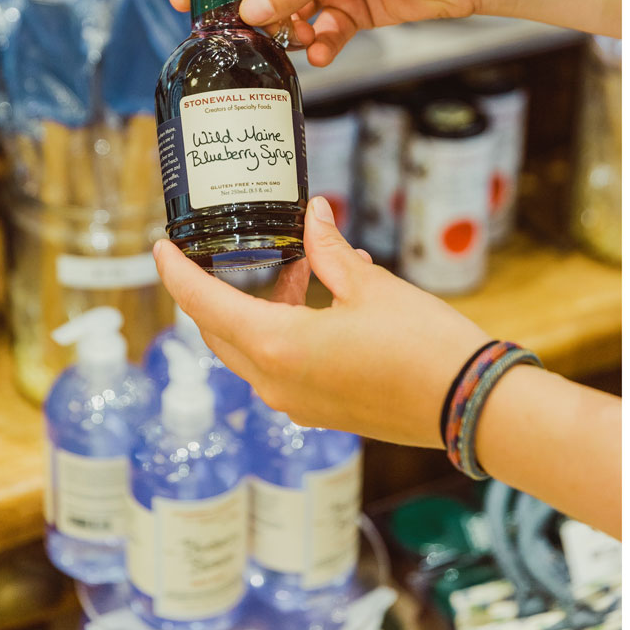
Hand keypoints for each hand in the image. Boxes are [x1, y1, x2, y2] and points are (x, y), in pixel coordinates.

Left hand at [153, 196, 488, 446]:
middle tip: (223, 253)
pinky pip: (283, 370)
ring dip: (262, 311)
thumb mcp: (372, 286)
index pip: (204, 306)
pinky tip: (324, 306)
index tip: (161, 248)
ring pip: (254, 352)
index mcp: (278, 346)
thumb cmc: (423, 344)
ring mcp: (298, 404)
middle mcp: (275, 383)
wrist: (468, 403)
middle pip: (221, 333)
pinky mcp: (323, 412)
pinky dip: (287, 335)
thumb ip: (330, 251)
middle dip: (218, 292)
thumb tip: (314, 216)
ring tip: (300, 269)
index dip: (177, 273)